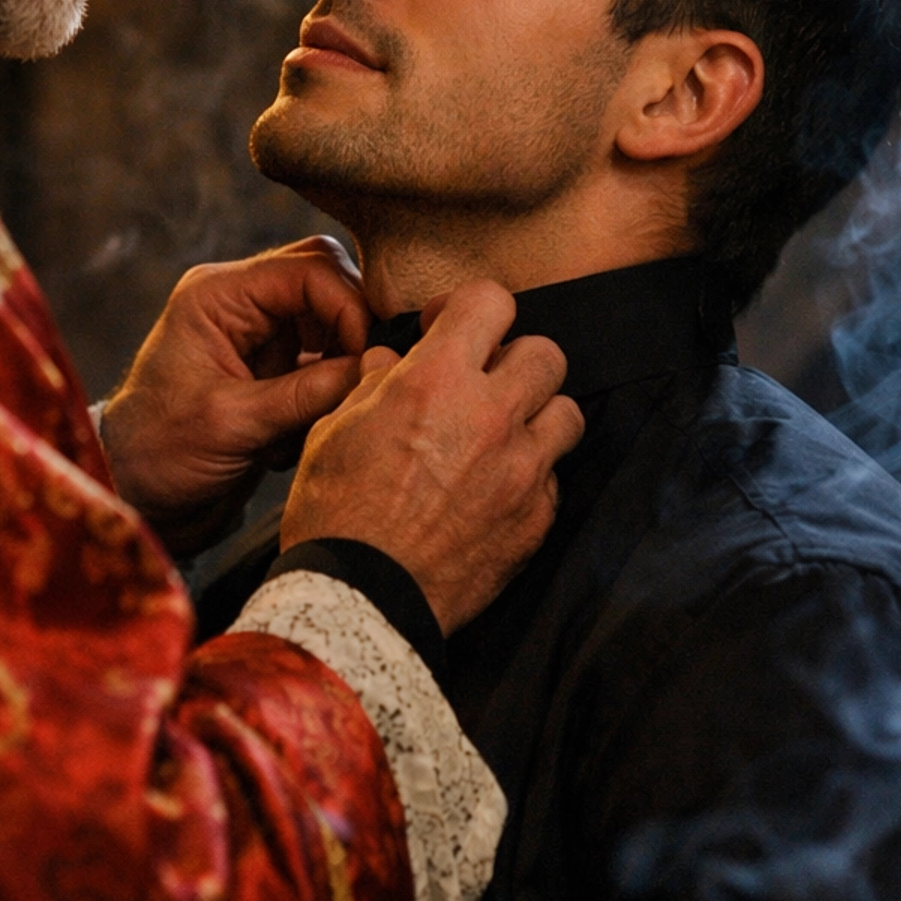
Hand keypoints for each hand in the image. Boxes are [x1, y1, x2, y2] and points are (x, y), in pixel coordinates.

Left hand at [99, 237, 370, 555]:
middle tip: (367, 373)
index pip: (309, 269)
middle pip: (326, 282)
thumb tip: (376, 368)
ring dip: (342, 364)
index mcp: (219, 296)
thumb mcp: (234, 423)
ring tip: (329, 409)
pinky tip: (304, 431)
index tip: (369, 355)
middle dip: (353, 327)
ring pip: (332, 323)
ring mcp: (258, 337)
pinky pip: (325, 364)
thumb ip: (307, 394)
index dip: (350, 306)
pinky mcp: (272, 372)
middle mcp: (241, 305)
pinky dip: (329, 393)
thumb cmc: (160, 454)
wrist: (136, 498)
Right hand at [279, 279, 583, 635]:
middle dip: (513, 359)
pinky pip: (554, 476)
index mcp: (436, 381)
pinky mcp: (536, 519)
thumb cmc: (335, 513)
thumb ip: (373, 385)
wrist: (360, 599)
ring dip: (537, 414)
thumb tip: (390, 361)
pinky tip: (496, 487)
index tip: (450, 327)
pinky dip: (531, 474)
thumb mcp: (334, 431)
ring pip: (566, 412)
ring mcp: (522, 470)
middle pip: (544, 353)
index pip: (491, 302)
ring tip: (502, 433)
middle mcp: (491, 416)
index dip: (469, 308)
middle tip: (483, 382)